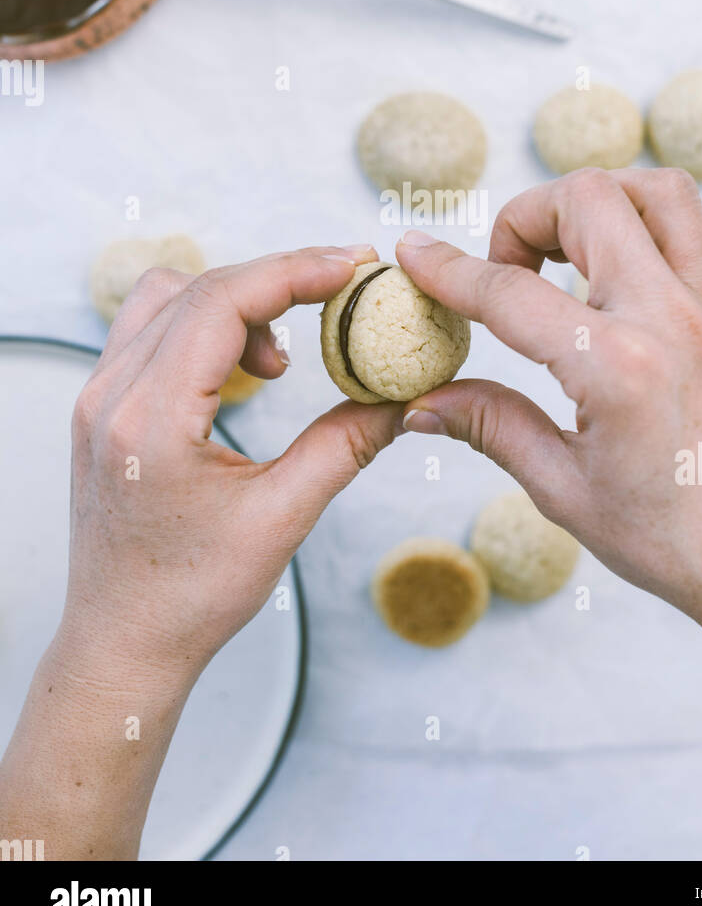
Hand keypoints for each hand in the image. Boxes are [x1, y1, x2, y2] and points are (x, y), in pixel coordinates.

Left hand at [64, 244, 404, 680]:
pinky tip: (242, 374)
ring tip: (278, 363)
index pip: (222, 302)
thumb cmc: (192, 595)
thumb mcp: (281, 520)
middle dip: (277, 280)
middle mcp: (111, 396)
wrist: (123, 641)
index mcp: (150, 420)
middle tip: (341, 295)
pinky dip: (204, 326)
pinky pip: (152, 329)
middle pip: (198, 287)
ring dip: (234, 304)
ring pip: (167, 297)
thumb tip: (399, 397)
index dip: (294, 271)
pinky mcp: (101, 406)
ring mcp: (97, 397)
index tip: (354, 265)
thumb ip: (343, 447)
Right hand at [397, 168, 701, 629]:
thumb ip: (491, 427)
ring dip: (597, 201)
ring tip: (565, 251)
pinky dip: (653, 218)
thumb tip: (423, 402)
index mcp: (617, 369)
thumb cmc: (672, 538)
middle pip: (588, 200)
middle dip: (526, 216)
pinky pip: (700, 224)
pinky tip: (623, 263)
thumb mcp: (563, 490)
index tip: (413, 253)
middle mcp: (670, 319)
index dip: (448, 270)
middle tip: (506, 269)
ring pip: (656, 189)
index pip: (511, 293)